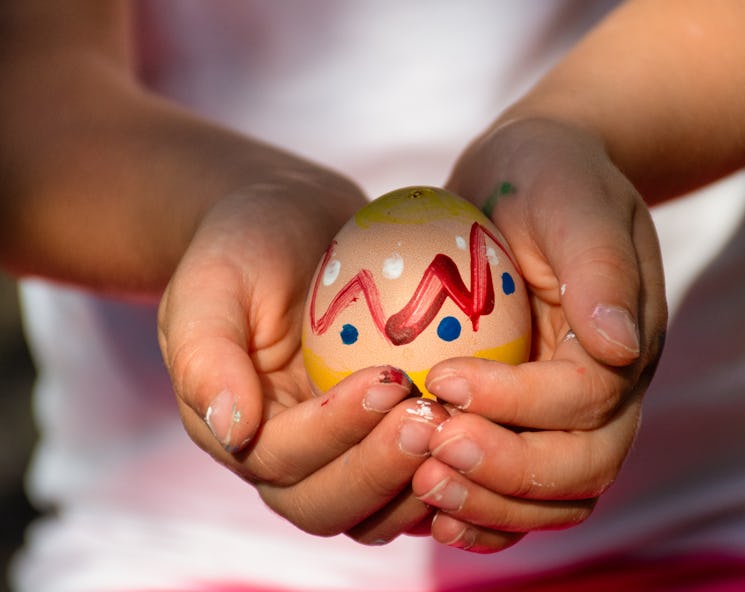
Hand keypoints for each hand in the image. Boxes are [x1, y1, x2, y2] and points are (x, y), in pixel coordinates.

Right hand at [158, 179, 449, 542]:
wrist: (293, 225)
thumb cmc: (247, 245)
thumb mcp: (213, 281)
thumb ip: (207, 354)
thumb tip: (234, 430)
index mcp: (237, 429)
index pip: (281, 458)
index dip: (334, 431)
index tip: (388, 381)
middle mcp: (286, 459)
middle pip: (328, 504)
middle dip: (380, 470)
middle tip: (431, 417)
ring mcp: (336, 456)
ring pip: (374, 510)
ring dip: (415, 483)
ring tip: (460, 427)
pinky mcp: (380, 442)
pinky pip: (412, 480)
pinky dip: (445, 475)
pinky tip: (485, 434)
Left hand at [411, 117, 666, 551]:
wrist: (534, 178)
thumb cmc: (552, 178)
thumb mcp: (574, 200)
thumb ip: (600, 268)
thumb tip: (620, 347)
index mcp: (625, 344)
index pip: (586, 401)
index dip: (516, 402)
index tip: (441, 377)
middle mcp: (607, 392)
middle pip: (578, 469)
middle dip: (505, 471)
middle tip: (430, 452)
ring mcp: (568, 413)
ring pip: (553, 497)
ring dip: (489, 504)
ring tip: (422, 483)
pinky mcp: (526, 419)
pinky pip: (516, 490)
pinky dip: (481, 510)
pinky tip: (429, 509)